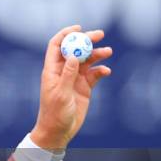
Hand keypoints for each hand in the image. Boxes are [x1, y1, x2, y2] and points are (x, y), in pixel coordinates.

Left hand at [31, 25, 112, 149]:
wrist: (58, 131)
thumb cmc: (54, 114)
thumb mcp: (60, 94)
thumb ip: (67, 75)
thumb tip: (73, 56)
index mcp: (52, 70)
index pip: (56, 46)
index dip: (65, 34)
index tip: (79, 28)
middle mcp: (63, 72)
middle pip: (75, 50)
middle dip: (86, 40)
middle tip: (100, 34)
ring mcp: (74, 79)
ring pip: (87, 61)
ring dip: (97, 54)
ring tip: (108, 51)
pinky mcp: (84, 87)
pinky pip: (94, 74)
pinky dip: (101, 71)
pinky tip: (106, 71)